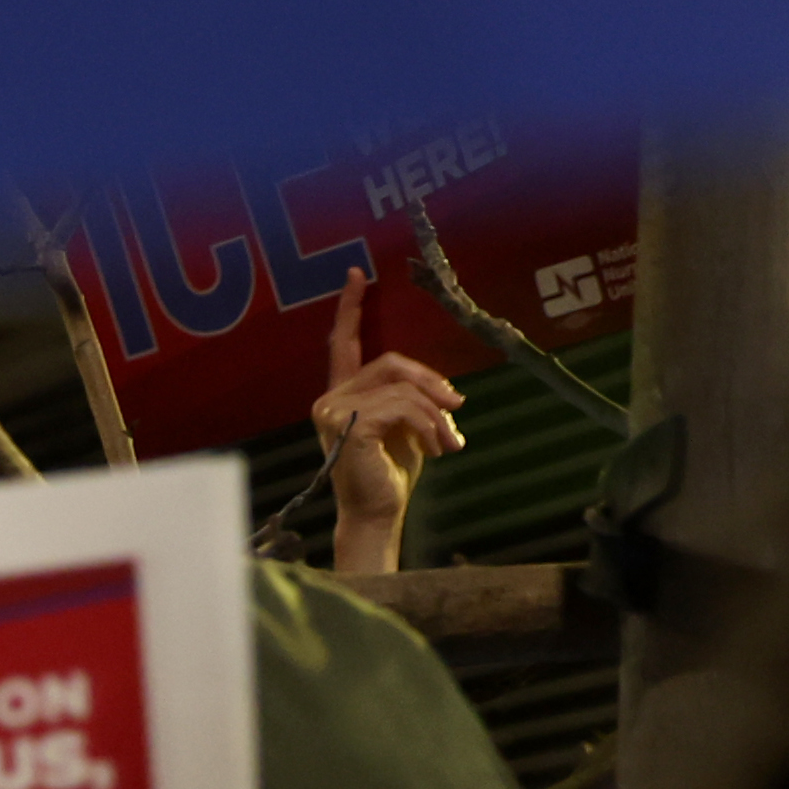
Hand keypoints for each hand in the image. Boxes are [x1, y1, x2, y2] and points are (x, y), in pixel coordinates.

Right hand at [311, 287, 464, 581]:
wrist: (377, 514)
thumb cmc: (390, 475)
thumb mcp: (407, 427)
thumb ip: (414, 400)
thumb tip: (448, 395)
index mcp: (343, 394)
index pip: (344, 344)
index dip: (350, 308)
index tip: (357, 275)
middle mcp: (331, 398)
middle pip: (391, 362)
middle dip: (431, 383)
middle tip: (458, 408)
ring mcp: (334, 411)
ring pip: (402, 387)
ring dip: (436, 413)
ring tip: (449, 442)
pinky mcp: (349, 425)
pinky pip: (402, 406)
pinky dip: (429, 425)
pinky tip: (436, 448)